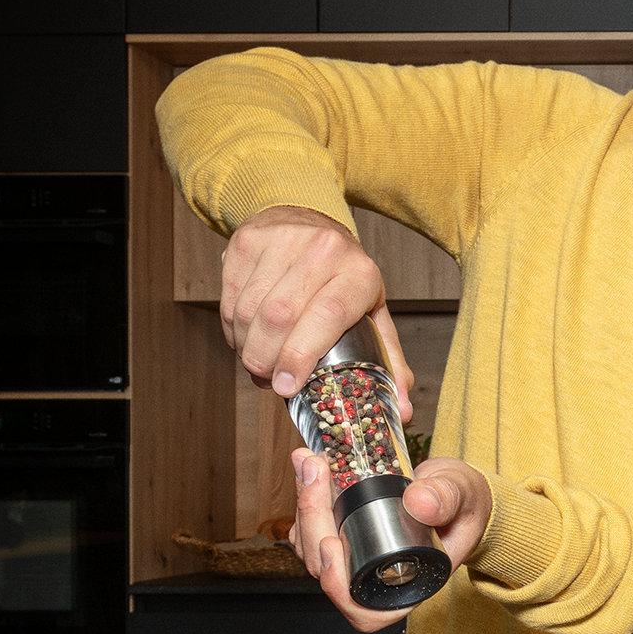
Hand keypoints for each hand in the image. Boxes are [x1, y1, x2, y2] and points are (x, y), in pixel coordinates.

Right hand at [223, 204, 413, 418]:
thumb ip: (388, 361)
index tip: (287, 386)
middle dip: (267, 360)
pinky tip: (245, 337)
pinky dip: (233, 328)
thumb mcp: (373, 311)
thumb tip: (402, 412)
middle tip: (268, 380)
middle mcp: (323, 250)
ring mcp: (281, 240)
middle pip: (280, 317)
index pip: (326, 316)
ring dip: (247, 348)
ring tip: (258, 362)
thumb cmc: (344, 277)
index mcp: (360, 272)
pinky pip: (230, 297)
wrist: (309, 221)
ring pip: (249, 310)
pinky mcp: (246, 240)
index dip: (301, 355)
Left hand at [293, 450, 489, 631]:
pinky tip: (310, 466)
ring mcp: (355, 557)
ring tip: (309, 462)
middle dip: (313, 518)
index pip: (363, 608)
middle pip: (326, 568)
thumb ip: (446, 499)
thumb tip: (418, 502)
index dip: (339, 586)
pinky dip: (306, 497)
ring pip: (312, 547)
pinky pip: (312, 527)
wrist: (458, 492)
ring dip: (304, 504)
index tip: (332, 545)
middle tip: (314, 473)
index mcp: (407, 585)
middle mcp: (375, 577)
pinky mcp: (343, 535)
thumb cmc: (466, 505)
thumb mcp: (464, 497)